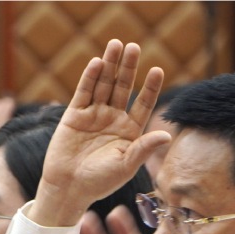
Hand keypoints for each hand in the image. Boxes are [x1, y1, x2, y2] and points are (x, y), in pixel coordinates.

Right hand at [31, 39, 170, 226]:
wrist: (68, 188)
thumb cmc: (99, 182)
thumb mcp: (126, 165)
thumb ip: (144, 148)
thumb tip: (166, 134)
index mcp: (130, 131)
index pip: (144, 104)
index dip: (150, 88)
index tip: (157, 70)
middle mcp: (113, 119)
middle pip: (123, 87)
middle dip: (128, 68)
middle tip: (134, 47)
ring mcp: (93, 115)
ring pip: (103, 85)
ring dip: (110, 65)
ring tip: (116, 45)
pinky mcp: (74, 115)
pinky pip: (83, 92)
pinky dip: (90, 78)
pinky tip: (98, 63)